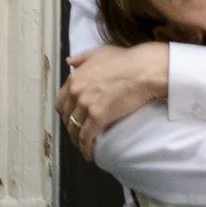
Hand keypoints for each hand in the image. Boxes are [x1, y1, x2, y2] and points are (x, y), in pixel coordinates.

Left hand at [55, 41, 168, 158]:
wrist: (144, 70)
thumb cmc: (127, 60)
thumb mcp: (100, 52)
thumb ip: (83, 58)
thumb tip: (69, 61)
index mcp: (75, 77)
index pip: (61, 101)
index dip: (65, 113)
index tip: (71, 118)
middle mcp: (76, 91)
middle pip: (66, 116)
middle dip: (71, 127)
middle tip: (78, 133)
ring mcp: (86, 105)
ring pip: (75, 129)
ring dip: (77, 140)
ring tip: (84, 146)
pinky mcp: (98, 117)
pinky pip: (86, 137)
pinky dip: (86, 148)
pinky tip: (89, 154)